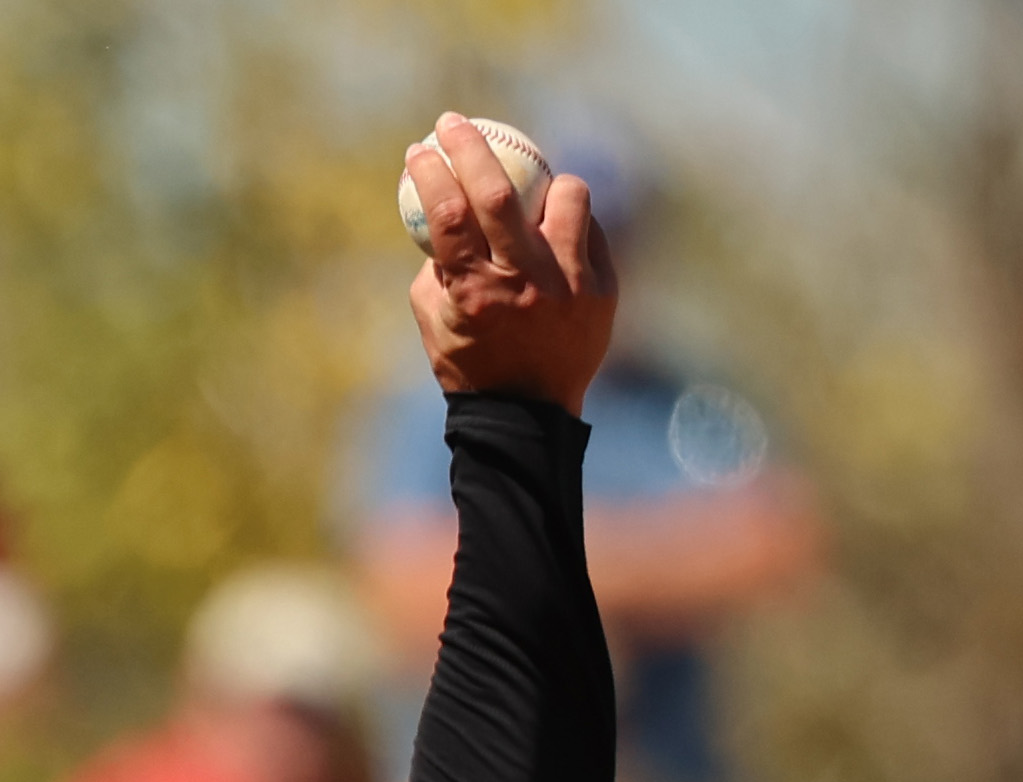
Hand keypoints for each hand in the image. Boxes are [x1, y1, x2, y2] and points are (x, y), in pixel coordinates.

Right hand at [403, 114, 615, 410]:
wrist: (527, 416)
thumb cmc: (471, 363)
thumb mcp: (436, 319)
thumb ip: (438, 265)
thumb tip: (439, 207)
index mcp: (475, 294)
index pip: (447, 215)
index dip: (431, 173)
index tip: (420, 149)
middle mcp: (523, 284)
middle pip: (496, 195)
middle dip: (470, 148)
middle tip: (454, 124)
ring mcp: (568, 286)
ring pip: (567, 200)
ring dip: (548, 184)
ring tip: (536, 190)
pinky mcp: (602, 291)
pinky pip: (591, 232)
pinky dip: (573, 222)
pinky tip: (561, 230)